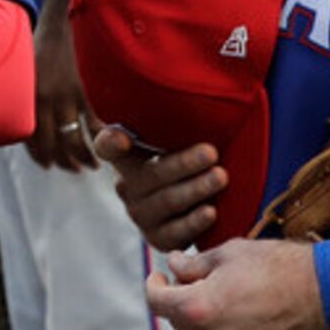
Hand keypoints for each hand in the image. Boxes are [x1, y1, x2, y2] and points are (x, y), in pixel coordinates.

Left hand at [26, 0, 96, 169]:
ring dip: (84, 157)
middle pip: (54, 145)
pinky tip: (106, 144)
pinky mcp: (84, 89)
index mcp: (28, 99)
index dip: (40, 156)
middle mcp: (45, 102)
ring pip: (75, 139)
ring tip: (91, 166)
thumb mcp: (22, 74)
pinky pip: (94, 121)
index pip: (32, 140)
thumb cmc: (35, 47)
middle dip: (62, 162)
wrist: (56, 23)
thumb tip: (26, 121)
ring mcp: (67, 97)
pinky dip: (101, 137)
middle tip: (71, 169)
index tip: (47, 165)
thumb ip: (24, 98)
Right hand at [98, 126, 229, 251]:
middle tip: (212, 152)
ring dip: (195, 189)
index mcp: (128, 157)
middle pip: (150, 175)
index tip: (123, 137)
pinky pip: (174, 233)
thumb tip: (187, 91)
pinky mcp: (157, 239)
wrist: (205, 199)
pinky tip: (211, 211)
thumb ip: (172, 121)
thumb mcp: (179, 138)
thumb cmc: (191, 158)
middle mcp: (128, 186)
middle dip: (183, 163)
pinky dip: (193, 222)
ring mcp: (141, 215)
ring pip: (165, 202)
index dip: (111, 142)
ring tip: (220, 177)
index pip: (108, 146)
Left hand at [148, 237, 329, 329]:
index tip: (160, 279)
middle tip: (201, 286)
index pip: (157, 302)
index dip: (155, 286)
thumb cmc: (280, 267)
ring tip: (222, 313)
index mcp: (198, 307)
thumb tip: (173, 267)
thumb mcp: (230, 253)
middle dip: (184, 304)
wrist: (326, 293)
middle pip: (179, 325)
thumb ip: (194, 264)